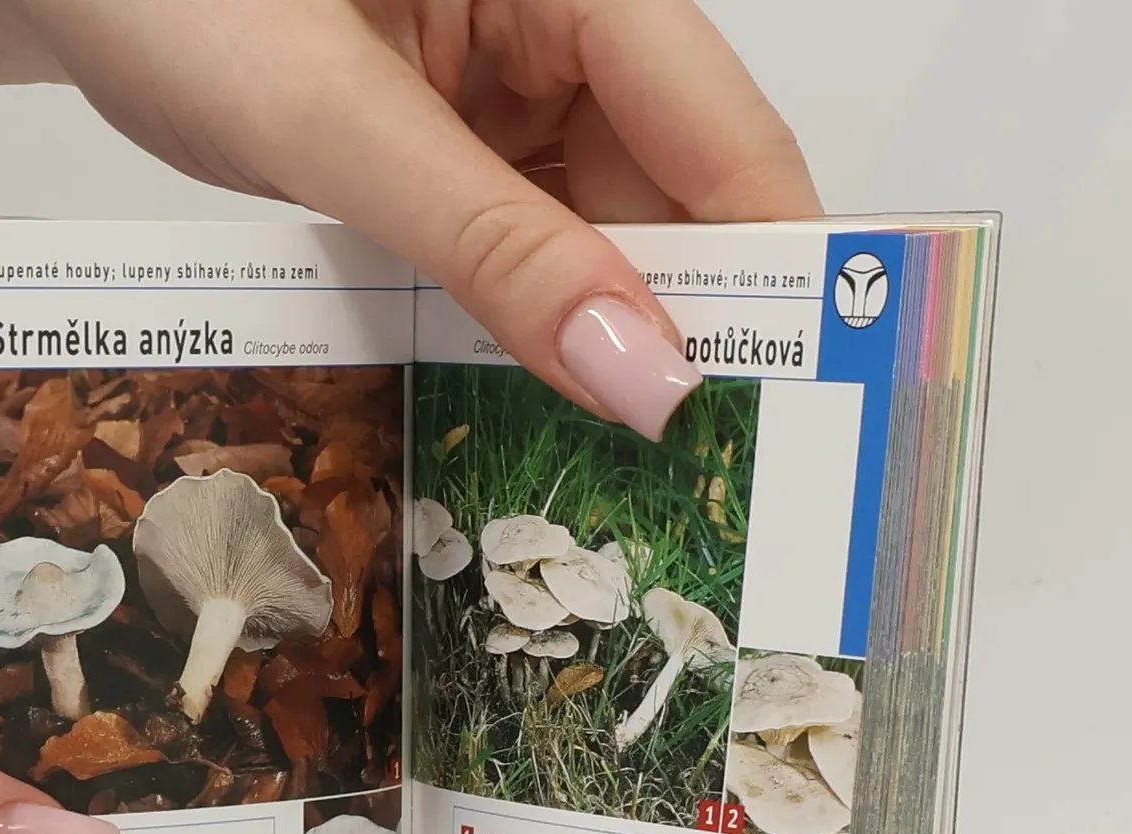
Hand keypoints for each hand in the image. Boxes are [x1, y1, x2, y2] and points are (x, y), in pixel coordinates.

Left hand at [0, 0, 818, 438]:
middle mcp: (566, 20)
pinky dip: (520, 323)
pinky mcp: (456, 138)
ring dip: (593, 345)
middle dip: (675, 334)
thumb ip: (491, 248)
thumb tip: (638, 377)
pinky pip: (522, 241)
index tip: (797, 410)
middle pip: (674, 195)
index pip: (725, 129)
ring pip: (599, 234)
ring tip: (608, 476)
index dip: (773, 271)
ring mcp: (512, 83)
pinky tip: (521, 407)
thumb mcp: (334, 123)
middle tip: (690, 489)